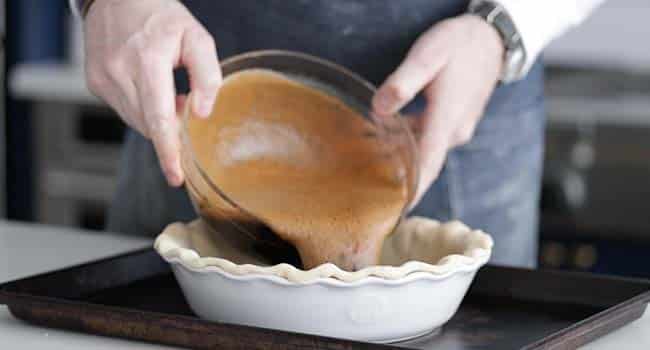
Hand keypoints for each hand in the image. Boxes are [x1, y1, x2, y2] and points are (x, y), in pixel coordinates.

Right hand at [84, 0, 221, 185]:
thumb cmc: (160, 16)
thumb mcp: (196, 37)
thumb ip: (207, 75)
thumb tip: (202, 112)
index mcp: (147, 60)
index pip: (159, 118)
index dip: (169, 151)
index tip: (176, 176)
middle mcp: (119, 72)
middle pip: (149, 125)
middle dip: (171, 128)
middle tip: (183, 103)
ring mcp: (102, 79)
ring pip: (137, 122)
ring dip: (156, 118)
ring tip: (165, 88)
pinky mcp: (95, 84)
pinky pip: (124, 111)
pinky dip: (141, 108)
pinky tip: (148, 86)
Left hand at [372, 14, 503, 207]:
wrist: (492, 39)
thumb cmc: (459, 45)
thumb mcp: (427, 56)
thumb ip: (402, 83)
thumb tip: (379, 110)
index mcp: (446, 119)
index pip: (427, 165)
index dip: (412, 192)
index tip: (395, 213)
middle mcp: (455, 131)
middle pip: (425, 165)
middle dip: (402, 183)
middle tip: (375, 197)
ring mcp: (458, 128)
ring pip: (427, 152)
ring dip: (404, 162)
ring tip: (373, 169)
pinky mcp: (457, 123)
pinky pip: (432, 141)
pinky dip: (412, 146)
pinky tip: (390, 139)